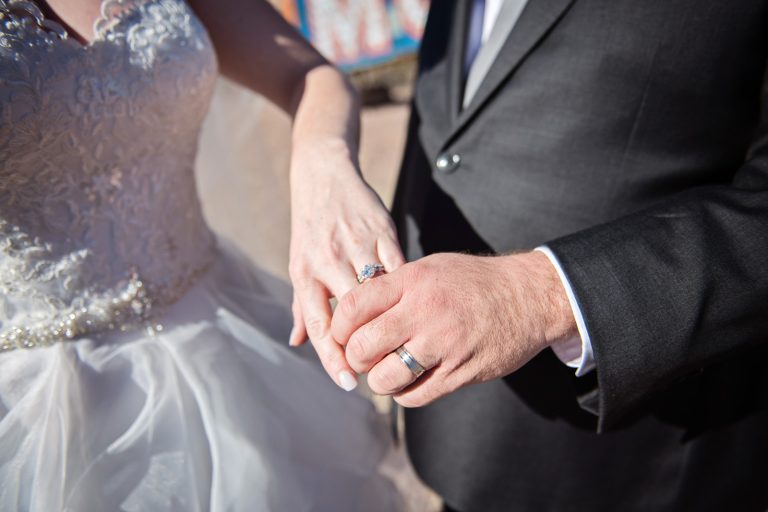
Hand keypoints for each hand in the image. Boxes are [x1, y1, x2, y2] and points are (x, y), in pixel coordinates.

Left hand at [288, 138, 404, 390]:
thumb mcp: (300, 263)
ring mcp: (357, 244)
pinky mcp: (383, 231)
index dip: (332, 357)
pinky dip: (405, 290)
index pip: (319, 324)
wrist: (324, 175)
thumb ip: (301, 305)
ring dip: (388, 321)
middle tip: (378, 372)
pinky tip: (415, 308)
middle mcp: (328, 260)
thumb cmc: (310, 228)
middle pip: (350, 313)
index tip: (346, 382)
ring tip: (399, 347)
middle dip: (364, 345)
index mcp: (304, 272)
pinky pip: (398, 267)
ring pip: (377, 292)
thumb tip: (296, 342)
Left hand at [331, 251, 577, 405]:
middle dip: (355, 357)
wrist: (529, 297)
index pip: (354, 308)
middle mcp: (425, 312)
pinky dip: (404, 393)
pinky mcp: (460, 372)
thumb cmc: (474, 281)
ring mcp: (444, 345)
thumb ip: (394, 286)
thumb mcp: (431, 268)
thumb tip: (353, 310)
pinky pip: (415, 396)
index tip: (341, 333)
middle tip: (362, 356)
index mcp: (413, 281)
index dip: (338, 327)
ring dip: (378, 380)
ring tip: (385, 371)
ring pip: (385, 378)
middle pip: (363, 347)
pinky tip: (409, 380)